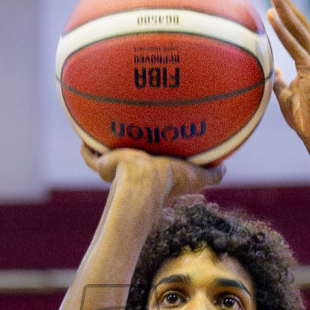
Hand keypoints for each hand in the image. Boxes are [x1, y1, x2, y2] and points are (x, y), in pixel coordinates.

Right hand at [80, 145, 222, 201]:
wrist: (145, 181)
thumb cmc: (171, 181)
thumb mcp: (197, 176)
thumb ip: (212, 174)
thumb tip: (226, 168)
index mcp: (152, 173)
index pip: (150, 164)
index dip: (152, 156)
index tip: (155, 144)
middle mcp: (132, 172)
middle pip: (126, 158)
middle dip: (126, 148)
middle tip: (127, 131)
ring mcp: (115, 168)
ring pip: (105, 155)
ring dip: (103, 146)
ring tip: (100, 127)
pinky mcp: (103, 164)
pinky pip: (89, 154)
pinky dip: (85, 147)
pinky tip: (83, 134)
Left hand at [266, 0, 309, 143]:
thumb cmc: (305, 118)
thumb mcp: (287, 94)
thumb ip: (280, 80)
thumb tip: (271, 70)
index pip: (300, 30)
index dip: (287, 12)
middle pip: (300, 21)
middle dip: (284, 0)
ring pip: (297, 27)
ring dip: (282, 6)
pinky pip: (293, 45)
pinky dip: (282, 30)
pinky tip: (270, 15)